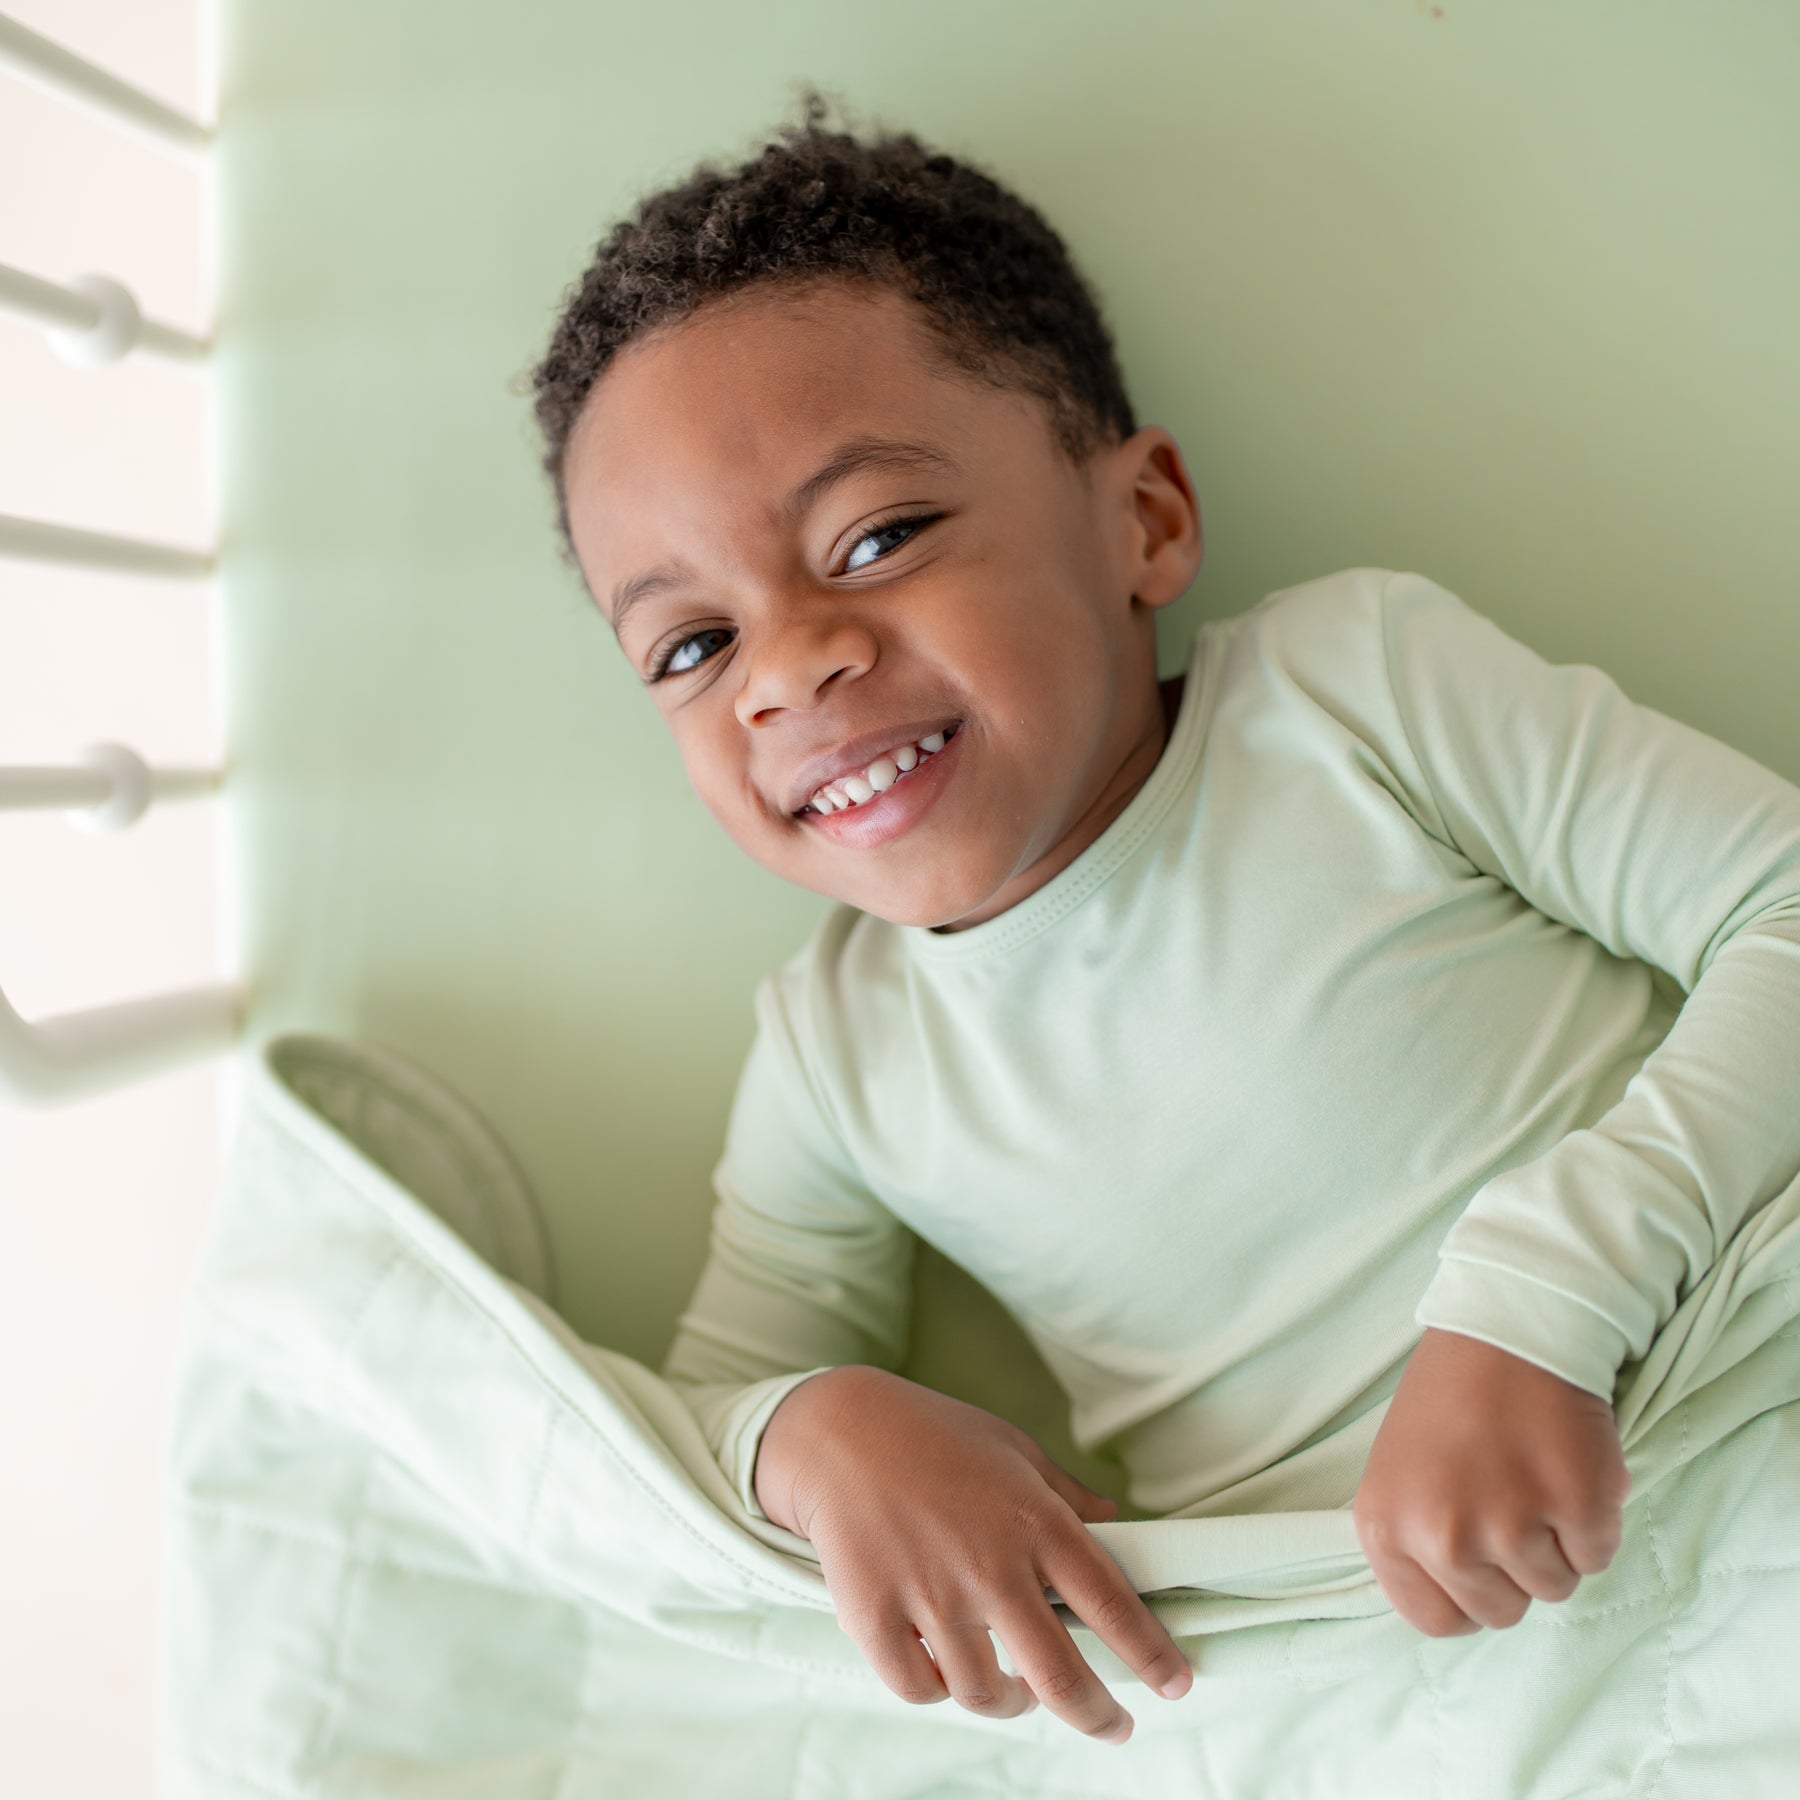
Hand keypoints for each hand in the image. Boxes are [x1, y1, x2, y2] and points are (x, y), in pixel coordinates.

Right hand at [754, 1364, 1193, 1744]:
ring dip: (1014, 1704)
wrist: (839, 1430)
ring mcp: (930, 1593)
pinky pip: (920, 1689)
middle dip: (1099, 1716)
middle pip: (1060, 1676)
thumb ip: (1068, 1496)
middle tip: (1115, 1726)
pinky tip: (948, 1674)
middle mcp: (990, 1564)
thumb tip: (1120, 1521)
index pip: (1113, 1604)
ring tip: (1020, 1692)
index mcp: (1036, 1520)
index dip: (1152, 1655)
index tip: (1177, 1686)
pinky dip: (939, 1692)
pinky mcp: (874, 1614)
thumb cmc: (938, 1435)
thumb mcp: (1016, 1450)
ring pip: (987, 1694)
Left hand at [1352, 1328, 1632, 1636]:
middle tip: (1506, 1498)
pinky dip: (1593, 1518)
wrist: (1508, 1325)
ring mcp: (1510, 1524)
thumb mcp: (1400, 1471)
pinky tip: (1565, 1463)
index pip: (1433, 1620)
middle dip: (1513, 1569)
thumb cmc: (1451, 1395)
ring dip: (1554, 1540)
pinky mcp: (1577, 1507)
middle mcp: (1441, 1535)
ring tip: (1530, 1470)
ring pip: (1553, 1586)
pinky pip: (1597, 1555)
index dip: (1464, 1597)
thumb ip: (1416, 1540)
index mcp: (1387, 1527)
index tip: (1477, 1562)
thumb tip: (1450, 1605)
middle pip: (1500, 1612)